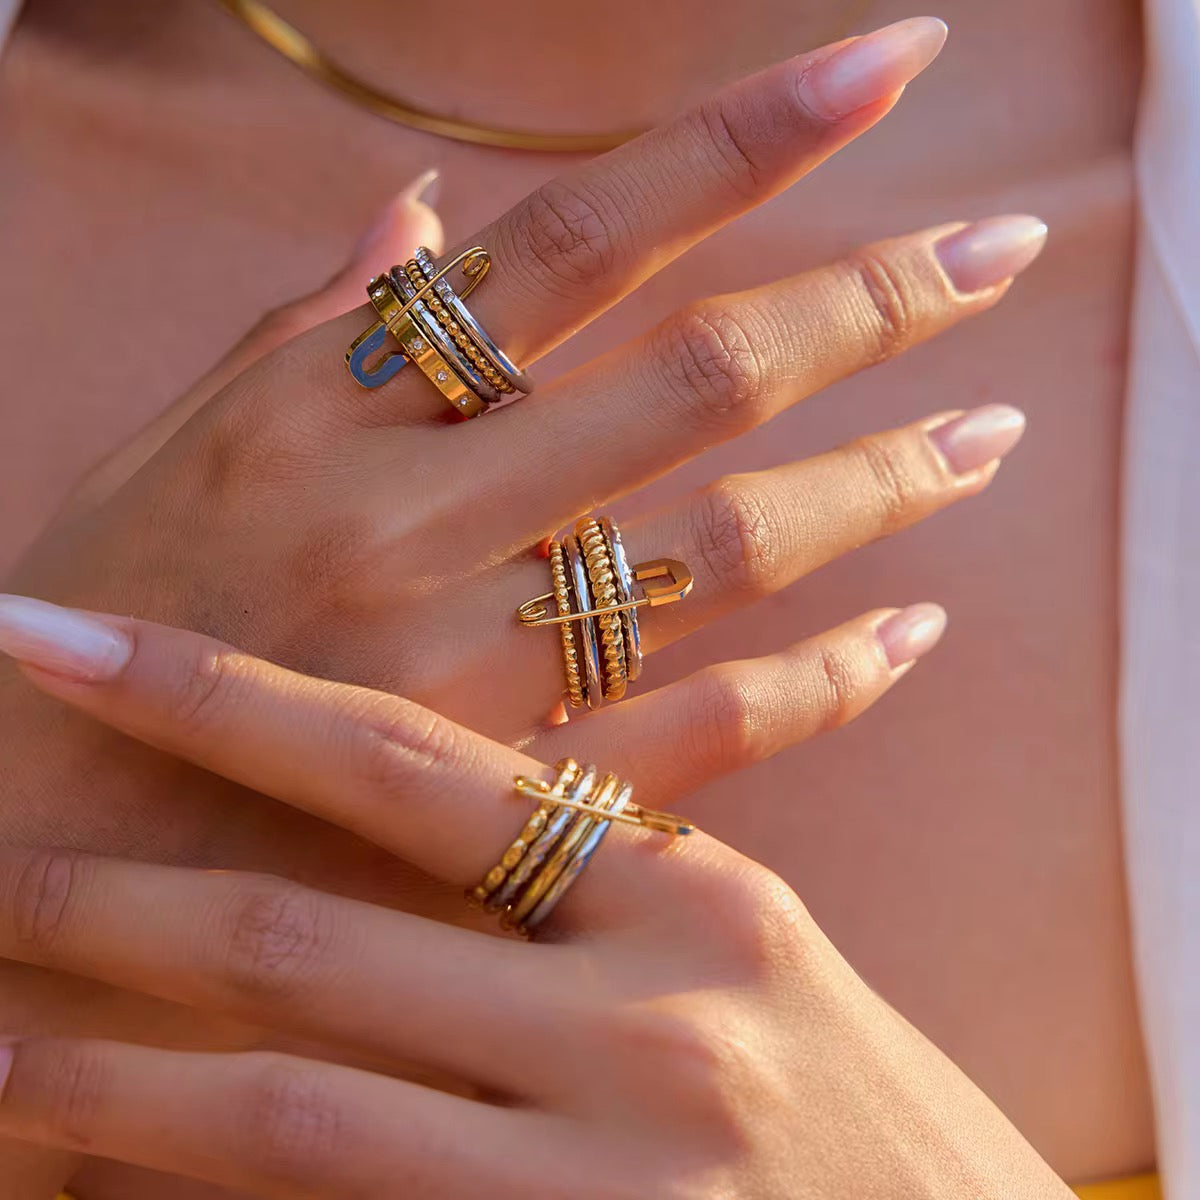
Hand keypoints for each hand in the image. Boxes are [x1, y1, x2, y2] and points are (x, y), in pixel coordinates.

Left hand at [0, 606, 1070, 1199]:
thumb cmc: (846, 1098)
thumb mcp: (743, 949)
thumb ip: (598, 870)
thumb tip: (405, 786)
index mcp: (695, 896)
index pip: (415, 767)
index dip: (221, 698)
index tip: (64, 642)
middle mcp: (656, 1027)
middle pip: (309, 940)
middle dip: (107, 902)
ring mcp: (617, 1188)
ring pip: (287, 1117)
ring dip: (109, 1081)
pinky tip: (114, 1190)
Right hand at [4, 16, 1037, 874]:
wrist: (37, 847)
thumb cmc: (97, 637)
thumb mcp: (169, 453)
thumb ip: (297, 328)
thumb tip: (407, 219)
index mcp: (323, 406)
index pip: (573, 235)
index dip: (739, 140)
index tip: (884, 70)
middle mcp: (409, 516)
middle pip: (695, 377)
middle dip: (867, 299)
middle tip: (1001, 248)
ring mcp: (463, 664)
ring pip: (722, 545)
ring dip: (879, 480)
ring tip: (990, 435)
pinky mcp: (496, 796)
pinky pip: (697, 729)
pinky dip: (819, 682)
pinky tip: (910, 636)